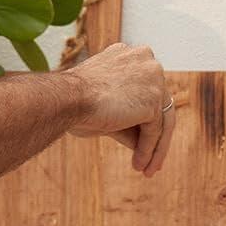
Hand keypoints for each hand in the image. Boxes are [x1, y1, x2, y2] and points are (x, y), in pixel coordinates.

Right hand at [64, 42, 174, 174]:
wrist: (64, 99)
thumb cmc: (72, 102)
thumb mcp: (103, 105)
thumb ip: (127, 116)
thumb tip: (143, 142)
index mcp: (131, 56)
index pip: (146, 89)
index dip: (145, 114)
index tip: (141, 136)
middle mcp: (146, 60)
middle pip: (159, 104)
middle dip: (155, 134)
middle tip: (151, 158)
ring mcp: (153, 78)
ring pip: (161, 119)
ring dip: (154, 147)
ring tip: (147, 169)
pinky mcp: (154, 99)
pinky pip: (154, 130)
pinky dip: (148, 149)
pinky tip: (139, 165)